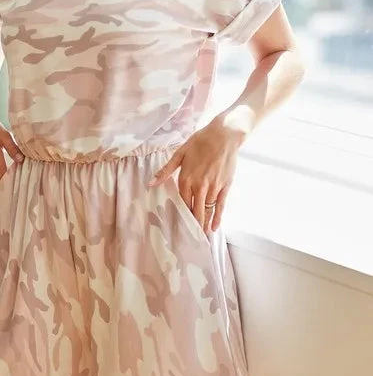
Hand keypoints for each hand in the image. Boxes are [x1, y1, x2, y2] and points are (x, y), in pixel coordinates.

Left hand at [147, 119, 242, 234]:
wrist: (224, 135)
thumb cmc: (200, 142)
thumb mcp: (180, 154)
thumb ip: (166, 170)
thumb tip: (150, 183)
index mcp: (186, 178)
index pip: (182, 202)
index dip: (180, 215)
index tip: (176, 227)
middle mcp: (200, 186)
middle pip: (195, 210)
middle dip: (192, 225)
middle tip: (188, 240)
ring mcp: (214, 187)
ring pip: (207, 210)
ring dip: (203, 224)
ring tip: (200, 237)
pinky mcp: (225, 187)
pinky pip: (220, 206)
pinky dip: (217, 218)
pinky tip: (213, 228)